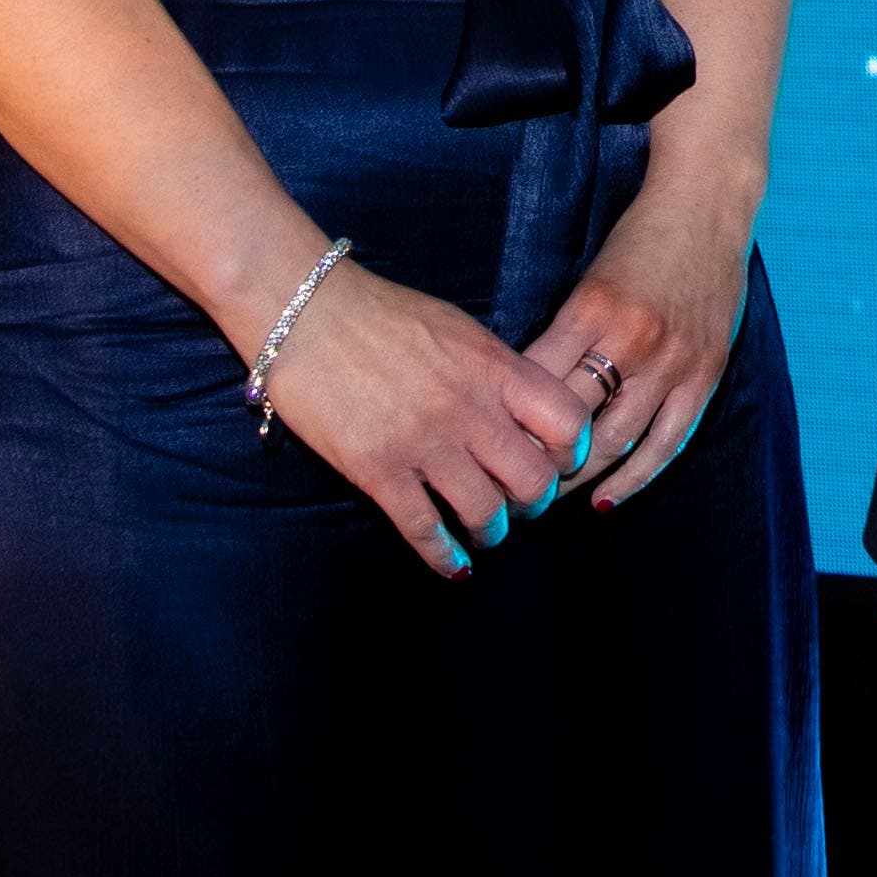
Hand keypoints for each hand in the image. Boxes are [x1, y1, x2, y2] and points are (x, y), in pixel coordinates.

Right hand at [250, 256, 589, 577]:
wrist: (305, 311)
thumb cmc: (381, 313)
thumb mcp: (457, 329)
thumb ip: (494, 371)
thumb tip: (522, 412)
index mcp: (494, 367)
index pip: (567, 422)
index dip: (571, 452)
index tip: (557, 461)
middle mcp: (469, 408)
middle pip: (534, 480)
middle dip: (534, 502)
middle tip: (520, 503)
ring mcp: (423, 443)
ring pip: (486, 514)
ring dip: (492, 531)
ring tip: (486, 530)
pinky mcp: (378, 471)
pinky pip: (425, 530)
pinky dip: (445, 557)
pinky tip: (453, 565)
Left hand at [525, 153, 757, 506]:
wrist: (709, 203)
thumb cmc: (641, 236)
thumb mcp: (589, 279)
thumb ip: (564, 334)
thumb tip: (521, 393)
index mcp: (591, 309)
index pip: (537, 386)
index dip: (506, 427)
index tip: (483, 452)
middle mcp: (632, 339)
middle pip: (572, 423)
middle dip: (534, 463)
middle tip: (504, 489)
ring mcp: (674, 360)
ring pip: (616, 442)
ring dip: (578, 479)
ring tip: (547, 500)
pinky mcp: (706, 373)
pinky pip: (667, 442)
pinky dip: (635, 478)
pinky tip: (604, 501)